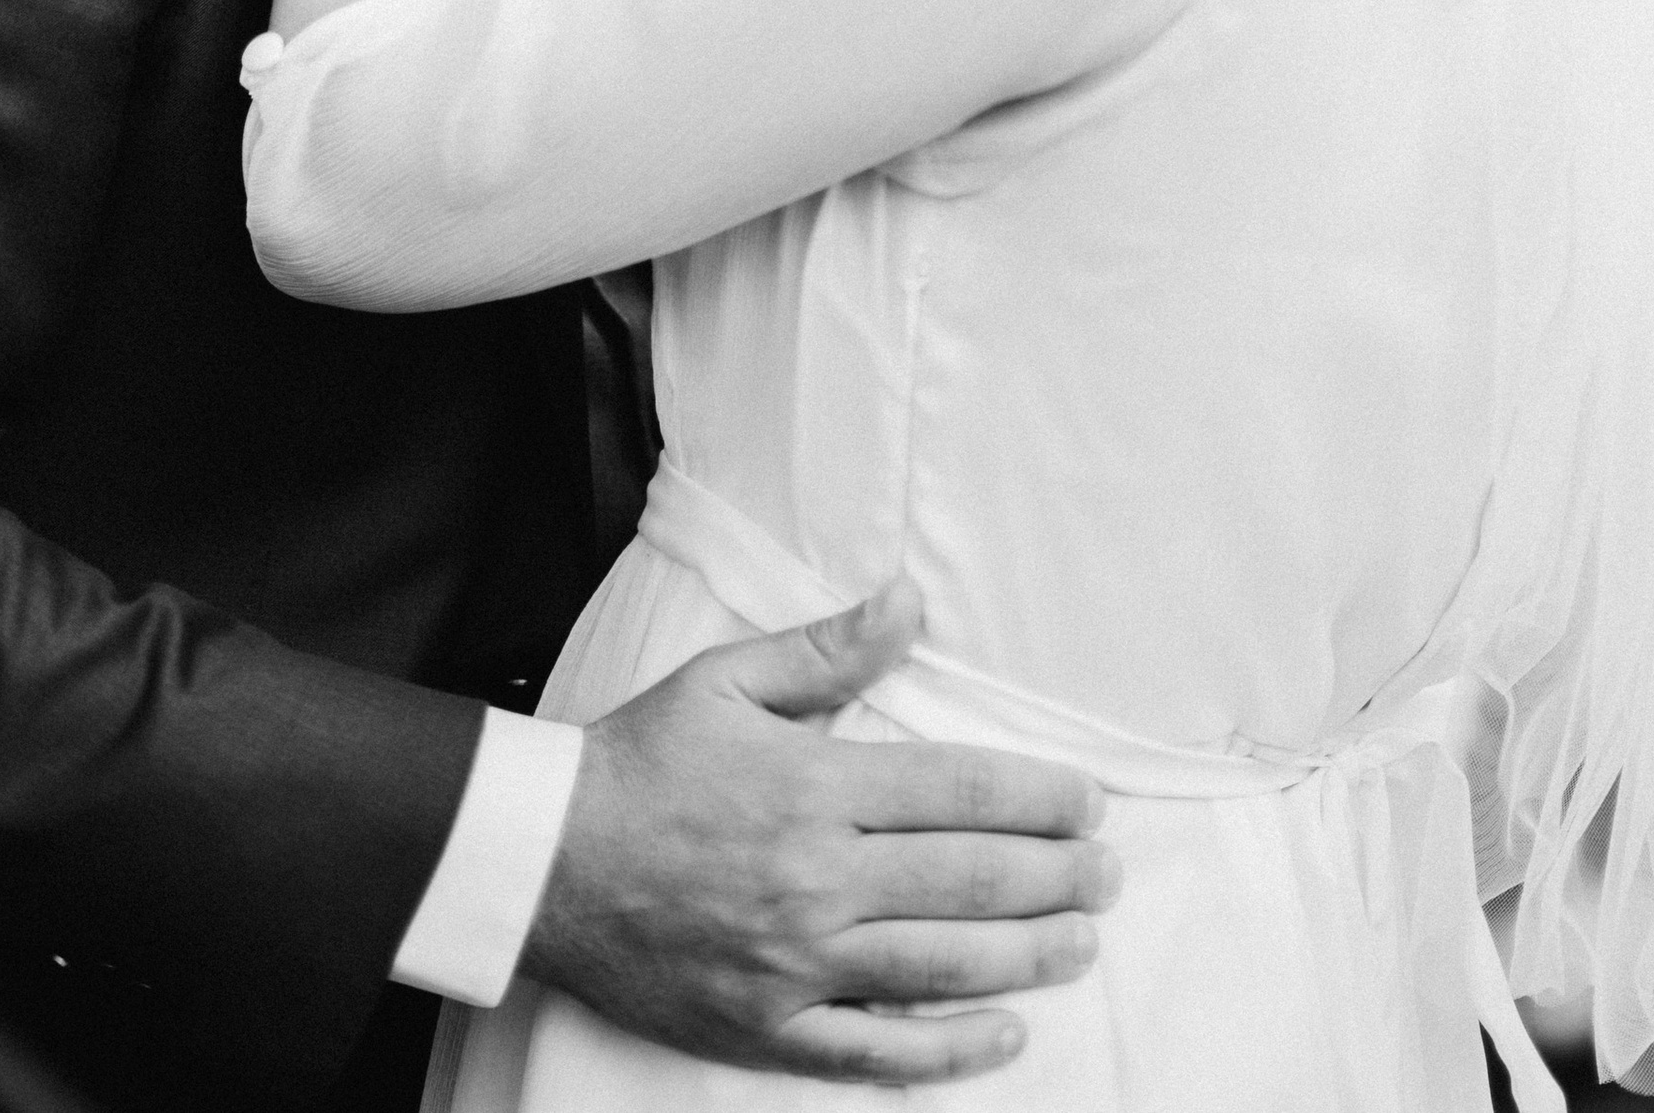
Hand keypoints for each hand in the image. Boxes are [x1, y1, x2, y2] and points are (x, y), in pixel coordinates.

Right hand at [525, 580, 1114, 1083]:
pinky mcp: (766, 1028)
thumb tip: (910, 601)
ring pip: (940, 967)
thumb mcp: (728, 680)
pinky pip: (873, 1052)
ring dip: (1027, 957)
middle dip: (1055, 876)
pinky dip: (947, 1051)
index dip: (1038, 799)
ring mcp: (794, 964)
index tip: (1089, 802)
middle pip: (969, 881)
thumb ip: (828, 649)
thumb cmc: (643, 761)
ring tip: (1082, 942)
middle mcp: (816, 881)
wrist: (546, 861)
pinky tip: (1003, 1035)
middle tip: (1108, 873)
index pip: (959, 793)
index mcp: (815, 788)